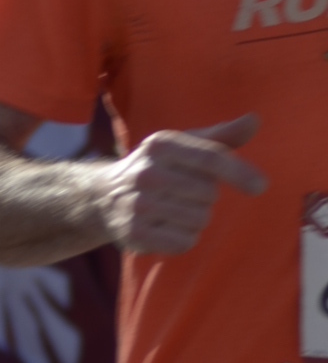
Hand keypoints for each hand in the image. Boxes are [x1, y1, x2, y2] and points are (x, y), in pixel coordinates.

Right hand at [98, 114, 264, 255]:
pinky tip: (166, 228)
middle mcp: (146, 173)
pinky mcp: (135, 233)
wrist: (103, 198)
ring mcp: (138, 205)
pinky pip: (184, 241)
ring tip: (174, 211)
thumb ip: (221, 136)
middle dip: (206, 197)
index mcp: (161, 145)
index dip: (239, 172)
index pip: (210, 158)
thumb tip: (255, 120)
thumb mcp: (183, 146)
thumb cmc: (157, 168)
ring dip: (196, 219)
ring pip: (199, 220)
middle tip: (183, 193)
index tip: (261, 187)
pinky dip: (184, 238)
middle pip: (208, 194)